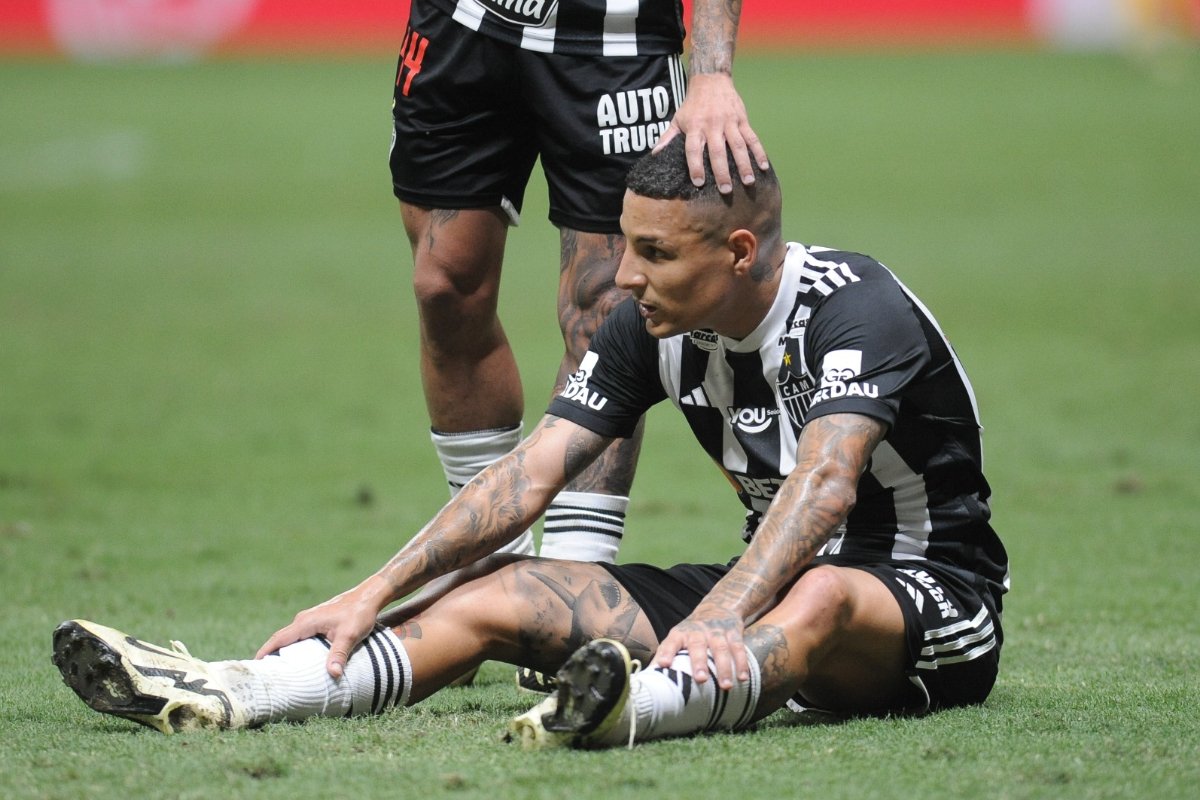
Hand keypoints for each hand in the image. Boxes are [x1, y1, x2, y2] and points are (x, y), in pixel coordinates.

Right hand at [255, 576, 391, 677]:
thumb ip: (339, 653)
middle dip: (270, 655)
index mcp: (306, 622)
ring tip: (277, 671)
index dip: (265, 652)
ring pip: (291, 638)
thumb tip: (333, 674)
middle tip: (263, 675)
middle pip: (281, 639)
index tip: (253, 666)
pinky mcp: (318, 621)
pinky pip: (300, 636)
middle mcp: (304, 620)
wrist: (369, 596)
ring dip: (282, 652)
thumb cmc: (359, 613)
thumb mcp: (350, 635)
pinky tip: (298, 660)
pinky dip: (294, 648)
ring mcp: (310, 619)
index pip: (279, 639)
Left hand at [654, 73, 767, 193]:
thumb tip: (655, 154)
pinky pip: (752, 137)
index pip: (694, 149)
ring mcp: (729, 122)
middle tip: (726, 190)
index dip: (695, 166)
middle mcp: (712, 125)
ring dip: (744, 165)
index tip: (699, 182)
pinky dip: (759, 152)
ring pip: (738, 146)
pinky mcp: (742, 119)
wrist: (711, 79)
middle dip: (722, 172)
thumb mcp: (677, 119)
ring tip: (748, 182)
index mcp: (694, 127)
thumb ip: (667, 137)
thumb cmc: (692, 104)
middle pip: (718, 151)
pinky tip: (763, 166)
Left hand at [654, 603, 749, 689]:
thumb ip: (665, 656)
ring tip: (726, 686)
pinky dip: (741, 663)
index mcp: (680, 633)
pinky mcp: (733, 633)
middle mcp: (698, 631)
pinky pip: (738, 648)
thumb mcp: (676, 638)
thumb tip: (648, 679)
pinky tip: (742, 678)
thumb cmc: (692, 632)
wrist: (718, 607)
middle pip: (698, 645)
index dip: (666, 652)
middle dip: (699, 662)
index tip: (663, 665)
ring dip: (724, 667)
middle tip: (700, 679)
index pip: (671, 642)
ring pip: (721, 648)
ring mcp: (716, 631)